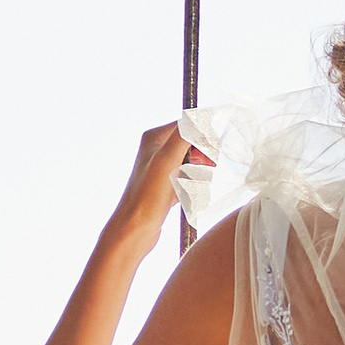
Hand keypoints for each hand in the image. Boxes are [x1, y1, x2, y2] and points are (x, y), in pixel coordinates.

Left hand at [106, 122, 202, 254]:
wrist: (135, 229)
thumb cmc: (148, 196)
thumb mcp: (168, 160)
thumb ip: (184, 134)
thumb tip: (200, 115)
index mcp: (155, 137)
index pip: (189, 126)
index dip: (204, 139)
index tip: (208, 156)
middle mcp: (158, 149)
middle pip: (195, 144)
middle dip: (203, 159)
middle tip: (201, 172)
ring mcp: (163, 167)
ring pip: (195, 163)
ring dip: (199, 176)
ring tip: (189, 189)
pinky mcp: (167, 184)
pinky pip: (191, 179)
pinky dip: (193, 188)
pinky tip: (185, 198)